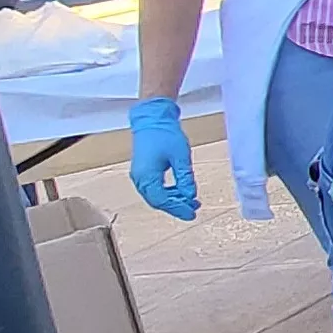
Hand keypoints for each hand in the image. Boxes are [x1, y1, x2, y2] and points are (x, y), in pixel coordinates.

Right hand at [126, 97, 198, 220]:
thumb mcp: (181, 157)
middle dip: (175, 206)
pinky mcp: (144, 171)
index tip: (192, 213)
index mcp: (146, 176)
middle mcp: (139, 178)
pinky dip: (168, 192)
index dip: (177, 208)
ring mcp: (140, 175)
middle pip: (157, 201)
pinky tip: (181, 191)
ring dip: (173, 199)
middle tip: (193, 210)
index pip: (162, 200)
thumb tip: (190, 196)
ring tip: (191, 201)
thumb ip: (185, 178)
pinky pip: (154, 188)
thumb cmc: (166, 134)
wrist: (152, 119)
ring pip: (156, 195)